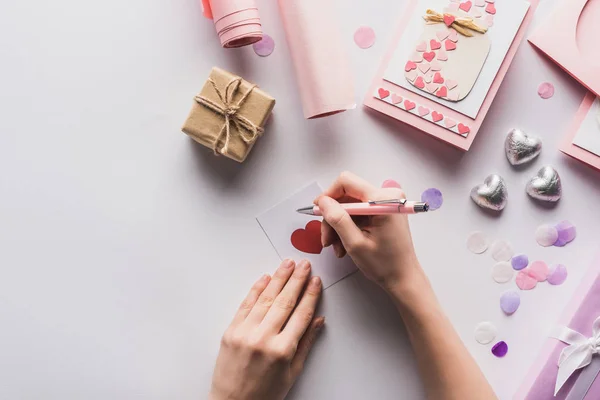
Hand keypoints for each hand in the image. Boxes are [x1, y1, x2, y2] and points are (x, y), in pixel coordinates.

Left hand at [209, 259, 323, 399]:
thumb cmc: (264, 394)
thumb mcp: (292, 372)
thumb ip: (306, 343)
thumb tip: (319, 320)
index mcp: (282, 350)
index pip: (301, 314)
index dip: (310, 295)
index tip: (316, 281)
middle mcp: (263, 338)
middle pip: (285, 301)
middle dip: (297, 280)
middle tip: (305, 265)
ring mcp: (245, 333)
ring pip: (266, 298)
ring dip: (278, 278)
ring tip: (288, 264)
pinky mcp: (230, 331)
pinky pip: (245, 304)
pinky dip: (256, 289)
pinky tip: (265, 278)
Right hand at [315, 172, 420, 290]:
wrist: (403, 278)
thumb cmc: (385, 264)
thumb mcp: (355, 243)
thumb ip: (337, 219)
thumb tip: (322, 201)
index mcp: (383, 200)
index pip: (346, 182)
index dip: (328, 195)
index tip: (318, 211)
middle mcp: (386, 196)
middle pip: (347, 195)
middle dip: (333, 217)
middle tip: (327, 239)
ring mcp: (386, 203)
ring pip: (349, 206)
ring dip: (338, 225)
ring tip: (337, 247)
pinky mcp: (383, 210)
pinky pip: (357, 213)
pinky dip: (348, 227)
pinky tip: (345, 245)